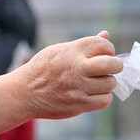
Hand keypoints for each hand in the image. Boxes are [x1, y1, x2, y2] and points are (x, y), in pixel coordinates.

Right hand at [0, 31, 122, 134]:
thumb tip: (105, 35)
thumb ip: (84, 45)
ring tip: (98, 83)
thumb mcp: (60, 50)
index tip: (104, 55)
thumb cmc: (43, 69)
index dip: (109, 50)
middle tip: (111, 69)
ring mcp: (78, 87)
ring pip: (110, 84)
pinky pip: (104, 101)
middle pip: (112, 65)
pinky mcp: (78, 104)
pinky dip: (103, 98)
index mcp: (73, 51)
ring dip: (107, 84)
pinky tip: (94, 94)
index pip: (104, 45)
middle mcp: (77, 67)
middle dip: (116, 66)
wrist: (23, 93)